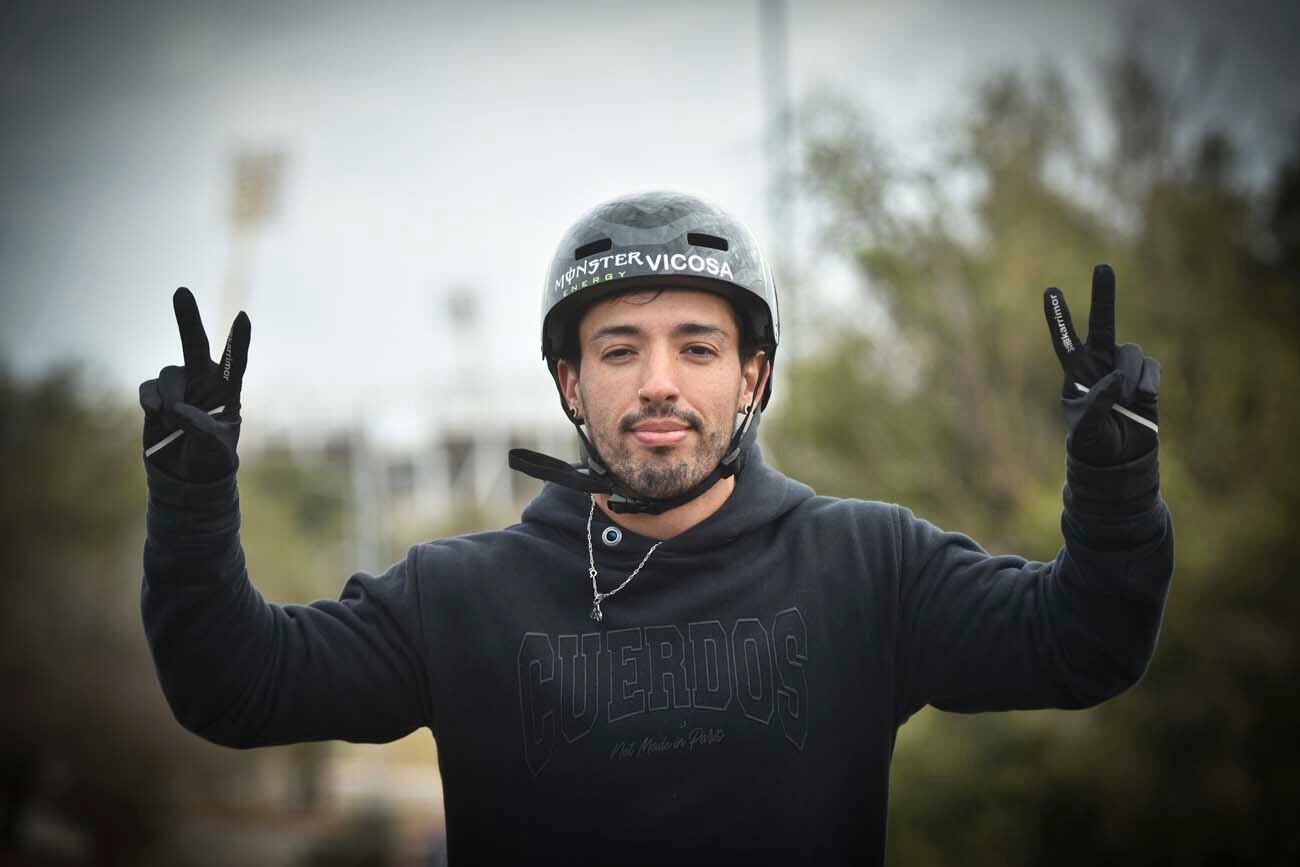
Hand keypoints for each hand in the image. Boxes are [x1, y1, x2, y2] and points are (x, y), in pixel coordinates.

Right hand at [139, 288, 250, 481]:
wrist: (186, 473)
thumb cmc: (211, 458)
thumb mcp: (214, 448)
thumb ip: (201, 429)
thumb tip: (178, 409)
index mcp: (227, 390)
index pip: (234, 362)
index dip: (238, 341)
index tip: (243, 317)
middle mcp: (203, 380)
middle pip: (194, 344)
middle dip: (187, 318)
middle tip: (180, 291)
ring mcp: (179, 385)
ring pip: (168, 375)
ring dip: (170, 399)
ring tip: (175, 423)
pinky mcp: (156, 395)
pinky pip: (149, 387)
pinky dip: (151, 400)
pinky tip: (157, 415)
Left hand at [1043, 264, 1158, 465]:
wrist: (1119, 458)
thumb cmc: (1092, 442)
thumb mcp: (1085, 426)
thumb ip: (1097, 401)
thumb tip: (1116, 377)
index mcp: (1076, 371)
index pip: (1065, 339)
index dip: (1059, 317)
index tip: (1050, 290)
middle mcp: (1100, 362)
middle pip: (1104, 323)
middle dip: (1104, 295)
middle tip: (1103, 266)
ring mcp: (1124, 367)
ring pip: (1131, 352)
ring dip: (1128, 377)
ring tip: (1124, 403)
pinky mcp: (1146, 377)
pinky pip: (1150, 367)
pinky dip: (1146, 384)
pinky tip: (1140, 401)